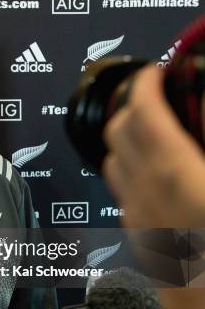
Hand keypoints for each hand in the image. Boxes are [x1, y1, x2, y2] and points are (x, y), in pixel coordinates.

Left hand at [103, 65, 204, 226]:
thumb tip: (202, 95)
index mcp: (172, 170)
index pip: (142, 110)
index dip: (146, 83)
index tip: (156, 71)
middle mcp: (143, 191)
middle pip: (117, 132)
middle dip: (133, 106)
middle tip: (159, 97)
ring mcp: (136, 216)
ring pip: (112, 163)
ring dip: (127, 140)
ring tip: (157, 132)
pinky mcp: (137, 236)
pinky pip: (121, 192)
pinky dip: (132, 172)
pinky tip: (160, 176)